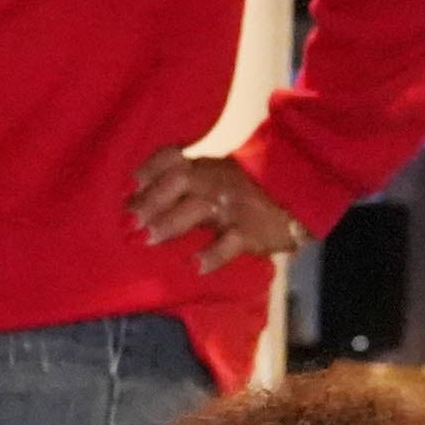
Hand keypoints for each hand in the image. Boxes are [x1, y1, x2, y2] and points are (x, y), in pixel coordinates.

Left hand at [128, 152, 300, 272]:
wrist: (297, 200)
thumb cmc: (248, 191)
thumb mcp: (217, 176)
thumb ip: (185, 183)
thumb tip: (138, 198)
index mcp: (206, 166)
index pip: (172, 158)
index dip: (148, 169)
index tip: (127, 185)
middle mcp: (215, 181)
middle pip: (180, 180)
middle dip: (152, 198)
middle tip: (129, 220)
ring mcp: (232, 207)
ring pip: (198, 209)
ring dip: (170, 223)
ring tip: (148, 239)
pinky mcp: (250, 232)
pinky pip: (230, 243)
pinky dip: (212, 255)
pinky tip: (195, 266)